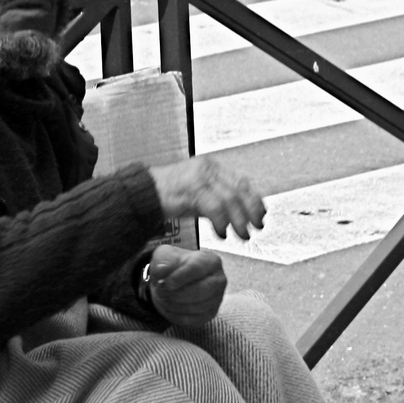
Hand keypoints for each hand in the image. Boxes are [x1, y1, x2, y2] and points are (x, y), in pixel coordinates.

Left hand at [145, 244, 225, 326]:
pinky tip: (168, 306)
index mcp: (211, 261)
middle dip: (175, 294)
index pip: (196, 269)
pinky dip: (175, 315)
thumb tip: (161, 269)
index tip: (164, 283)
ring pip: (194, 308)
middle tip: (160, 291)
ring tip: (163, 296)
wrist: (179, 278)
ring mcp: (217, 298)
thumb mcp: (166, 255)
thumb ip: (162, 259)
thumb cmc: (174, 264)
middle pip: (199, 291)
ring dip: (172, 305)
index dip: (178, 277)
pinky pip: (191, 320)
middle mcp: (219, 280)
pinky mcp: (210, 314)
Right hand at [148, 156, 265, 240]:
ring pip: (230, 199)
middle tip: (257, 227)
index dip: (255, 198)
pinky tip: (221, 233)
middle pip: (239, 189)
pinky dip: (221, 223)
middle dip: (252, 210)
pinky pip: (214, 207)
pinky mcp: (190, 190)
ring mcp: (199, 178)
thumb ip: (218, 199)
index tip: (262, 213)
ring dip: (239, 221)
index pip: (242, 181)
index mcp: (211, 167)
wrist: (141, 195)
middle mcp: (207, 169)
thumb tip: (241, 212)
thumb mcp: (198, 195)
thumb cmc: (168, 196)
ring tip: (242, 235)